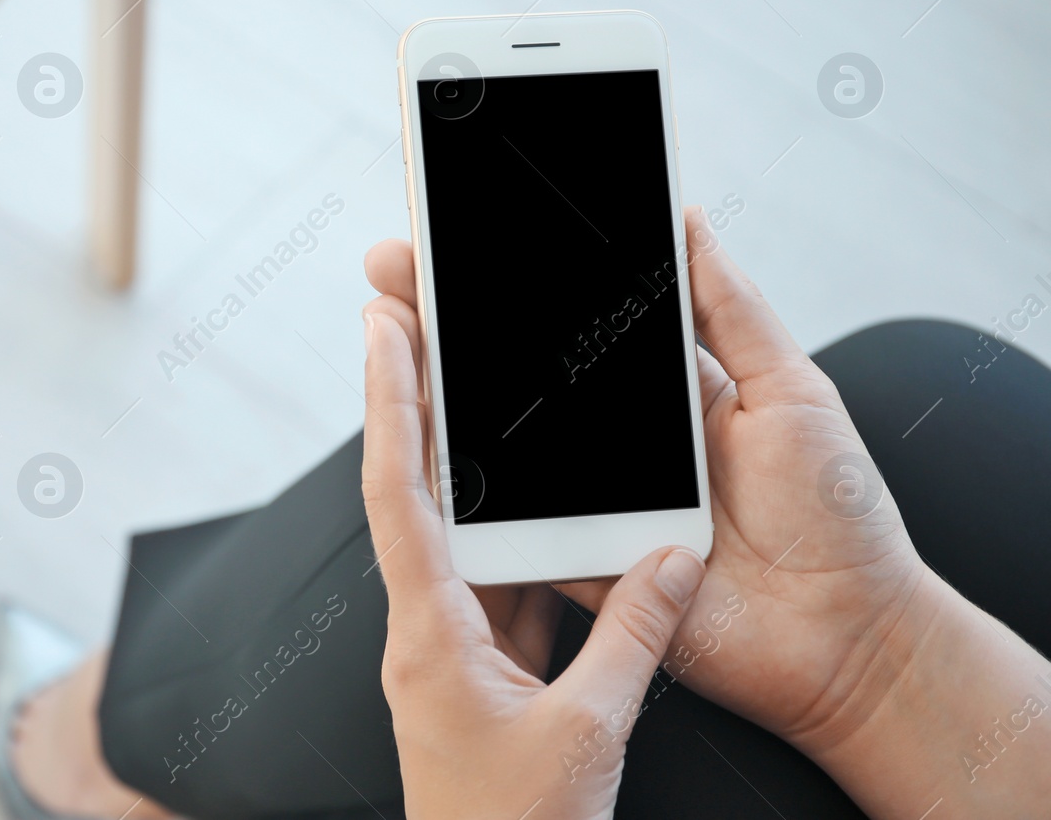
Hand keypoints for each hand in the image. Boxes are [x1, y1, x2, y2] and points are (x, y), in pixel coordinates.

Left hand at [360, 294, 707, 818]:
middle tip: (420, 321)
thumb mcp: (588, 732)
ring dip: (472, 470)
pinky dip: (526, 544)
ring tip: (485, 389)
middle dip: (417, 408)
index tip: (383, 326)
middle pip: (414, 494)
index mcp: (429, 634)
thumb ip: (633, 638)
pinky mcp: (481, 672)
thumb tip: (670, 558)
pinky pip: (501, 586)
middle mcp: (425, 629)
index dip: (391, 403)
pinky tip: (554, 507)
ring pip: (460, 537)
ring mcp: (450, 649)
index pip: (398, 492)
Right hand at [364, 213, 1050, 817]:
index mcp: (665, 388)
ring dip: (440, 390)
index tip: (462, 233)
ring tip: (390, 334)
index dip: (519, 279)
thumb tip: (686, 219)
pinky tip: (421, 435)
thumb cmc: (840, 515)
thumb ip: (733, 310)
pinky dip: (466, 490)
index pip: (576, 318)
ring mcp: (594, 499)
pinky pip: (512, 524)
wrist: (851, 640)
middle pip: (519, 372)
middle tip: (394, 266)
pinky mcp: (581, 560)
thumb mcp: (794, 391)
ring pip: (502, 441)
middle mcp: (619, 439)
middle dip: (450, 316)